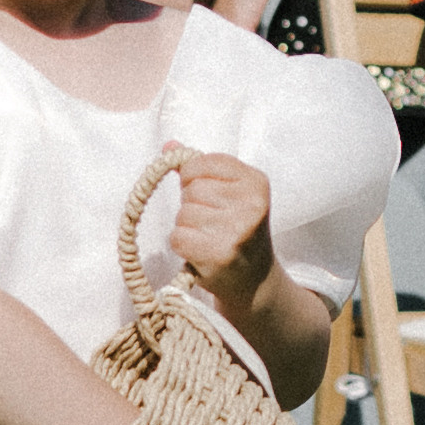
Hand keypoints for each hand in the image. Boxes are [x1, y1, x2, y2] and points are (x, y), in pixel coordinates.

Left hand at [168, 151, 276, 307]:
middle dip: (192, 206)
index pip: (201, 163)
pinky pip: (178, 236)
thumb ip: (200, 168)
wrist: (254, 280)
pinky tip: (201, 251)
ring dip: (187, 227)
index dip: (193, 179)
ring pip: (183, 214)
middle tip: (212, 223)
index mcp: (255, 181)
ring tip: (208, 237)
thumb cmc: (236, 230)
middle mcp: (251, 204)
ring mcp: (237, 229)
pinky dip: (182, 245)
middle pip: (192, 190)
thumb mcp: (229, 194)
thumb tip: (169, 145)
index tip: (207, 195)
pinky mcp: (220, 253)